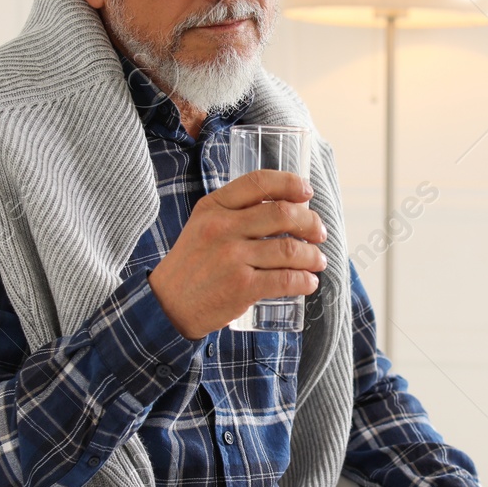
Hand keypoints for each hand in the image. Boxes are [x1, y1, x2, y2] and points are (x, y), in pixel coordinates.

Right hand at [148, 169, 326, 339]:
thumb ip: (234, 212)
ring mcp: (232, 258)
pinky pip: (285, 279)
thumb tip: (285, 208)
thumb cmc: (193, 264)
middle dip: (310, 223)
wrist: (169, 304)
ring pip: (289, 249)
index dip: (290, 183)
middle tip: (319, 233)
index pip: (258, 182)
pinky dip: (305, 281)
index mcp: (214, 207)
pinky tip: (308, 282)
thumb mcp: (203, 225)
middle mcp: (222, 228)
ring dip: (313, 256)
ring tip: (317, 261)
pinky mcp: (241, 287)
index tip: (307, 193)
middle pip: (282, 213)